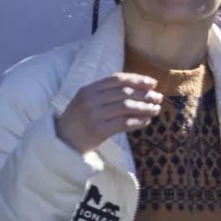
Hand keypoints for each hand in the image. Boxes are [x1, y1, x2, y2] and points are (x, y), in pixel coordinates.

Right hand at [54, 72, 168, 157]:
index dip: (137, 79)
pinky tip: (146, 121)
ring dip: (145, 107)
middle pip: (124, 92)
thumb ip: (107, 92)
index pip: (118, 79)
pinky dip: (138, 121)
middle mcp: (91, 99)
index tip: (153, 83)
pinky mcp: (98, 130)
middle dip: (145, 94)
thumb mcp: (87, 100)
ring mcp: (94, 114)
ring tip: (156, 109)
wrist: (62, 141)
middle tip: (159, 97)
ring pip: (126, 106)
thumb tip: (139, 88)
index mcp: (89, 89)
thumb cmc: (79, 120)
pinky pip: (124, 123)